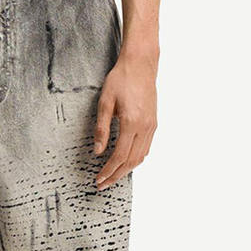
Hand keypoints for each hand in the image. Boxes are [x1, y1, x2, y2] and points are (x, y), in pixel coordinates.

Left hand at [93, 46, 158, 188]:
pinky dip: (135, 159)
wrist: (141, 64)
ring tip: (112, 177)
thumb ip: (101, 129)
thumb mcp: (104, 103)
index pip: (119, 156)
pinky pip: (146, 148)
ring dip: (126, 170)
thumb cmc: (120, 80)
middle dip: (116, 176)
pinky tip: (126, 162)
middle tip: (102, 185)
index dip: (108, 171)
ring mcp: (152, 126)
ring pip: (140, 157)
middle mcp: (145, 127)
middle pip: (131, 161)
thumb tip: (97, 152)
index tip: (98, 180)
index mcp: (131, 123)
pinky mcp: (154, 123)